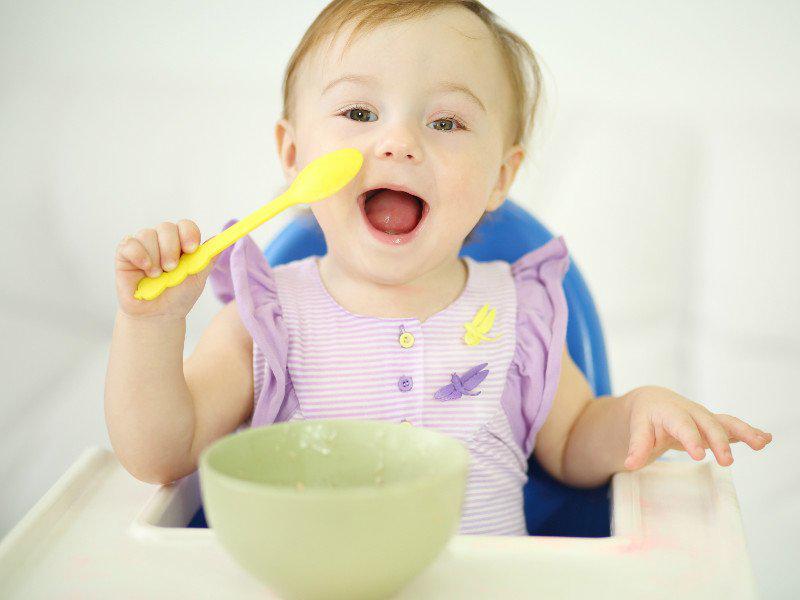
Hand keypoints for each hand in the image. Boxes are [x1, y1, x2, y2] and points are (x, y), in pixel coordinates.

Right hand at [115, 220, 215, 320]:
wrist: (158, 315)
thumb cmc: (179, 296)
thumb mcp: (197, 278)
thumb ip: (208, 259)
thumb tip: (220, 240)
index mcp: (181, 243)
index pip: (185, 226)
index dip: (188, 233)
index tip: (191, 249)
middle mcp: (162, 241)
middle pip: (166, 227)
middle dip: (170, 248)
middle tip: (172, 268)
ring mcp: (143, 246)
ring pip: (147, 234)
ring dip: (155, 256)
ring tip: (157, 276)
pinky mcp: (125, 254)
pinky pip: (130, 244)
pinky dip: (139, 255)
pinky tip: (144, 269)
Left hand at [623, 385, 772, 469]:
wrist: (652, 402)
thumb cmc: (644, 417)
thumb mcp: (637, 429)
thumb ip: (636, 447)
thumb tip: (630, 464)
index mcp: (669, 411)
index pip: (681, 425)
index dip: (691, 439)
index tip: (699, 455)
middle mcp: (690, 411)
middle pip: (708, 424)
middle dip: (719, 442)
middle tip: (727, 462)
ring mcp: (704, 418)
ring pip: (725, 422)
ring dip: (744, 432)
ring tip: (761, 442)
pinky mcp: (713, 425)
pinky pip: (732, 427)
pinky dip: (748, 432)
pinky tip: (765, 439)